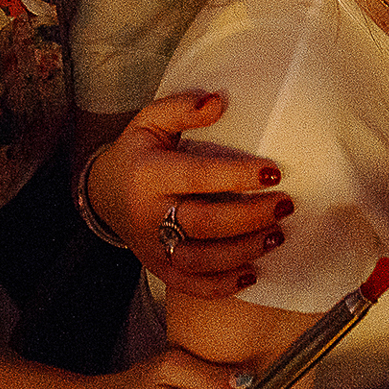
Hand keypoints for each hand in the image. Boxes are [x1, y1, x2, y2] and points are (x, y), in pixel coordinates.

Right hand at [93, 91, 290, 297]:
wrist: (103, 194)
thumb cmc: (138, 153)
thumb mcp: (150, 121)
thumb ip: (181, 108)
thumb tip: (217, 102)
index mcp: (148, 175)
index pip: (198, 176)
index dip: (237, 175)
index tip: (273, 172)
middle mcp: (149, 215)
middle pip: (204, 223)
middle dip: (250, 217)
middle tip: (285, 206)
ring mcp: (152, 247)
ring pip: (201, 259)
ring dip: (244, 251)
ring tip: (277, 235)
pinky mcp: (159, 268)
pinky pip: (190, 285)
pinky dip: (222, 286)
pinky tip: (252, 274)